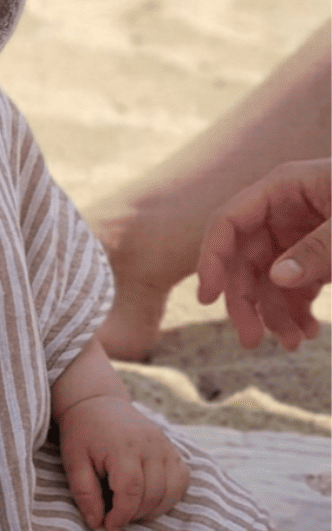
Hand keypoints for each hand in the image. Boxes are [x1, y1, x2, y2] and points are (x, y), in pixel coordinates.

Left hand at [57, 396, 188, 530]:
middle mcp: (149, 443)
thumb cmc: (83, 431)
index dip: (122, 514)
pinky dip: (169, 495)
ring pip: (170, 491)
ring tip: (129, 506)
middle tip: (115, 514)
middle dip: (134, 513)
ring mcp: (164, 444)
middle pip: (152, 494)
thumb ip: (84, 491)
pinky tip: (149, 496)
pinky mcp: (172, 447)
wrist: (98, 401)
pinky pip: (181, 480)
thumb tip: (97, 522)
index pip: (131, 491)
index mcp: (122, 445)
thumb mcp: (73, 459)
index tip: (109, 525)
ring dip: (152, 508)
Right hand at [197, 159, 330, 349]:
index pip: (228, 221)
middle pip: (244, 255)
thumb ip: (320, 249)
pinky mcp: (319, 253)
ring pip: (267, 276)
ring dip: (272, 312)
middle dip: (245, 299)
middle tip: (250, 340)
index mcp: (283, 187)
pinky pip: (293, 283)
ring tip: (292, 342)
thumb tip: (278, 278)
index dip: (212, 258)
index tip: (209, 299)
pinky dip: (295, 309)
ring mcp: (300, 231)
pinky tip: (308, 331)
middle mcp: (284, 209)